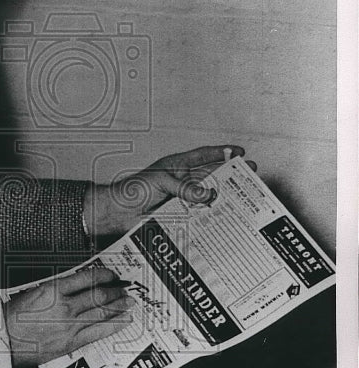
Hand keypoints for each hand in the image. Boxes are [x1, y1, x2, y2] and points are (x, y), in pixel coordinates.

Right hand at [2, 266, 134, 367]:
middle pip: (98, 295)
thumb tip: (73, 289)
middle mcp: (64, 305)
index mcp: (53, 289)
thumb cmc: (11, 319)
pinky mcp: (71, 341)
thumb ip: (54, 290)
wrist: (2, 341)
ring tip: (129, 302)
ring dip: (118, 306)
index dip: (103, 275)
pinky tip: (123, 320)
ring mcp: (69, 324)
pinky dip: (114, 325)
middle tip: (124, 288)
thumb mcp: (31, 294)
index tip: (111, 274)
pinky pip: (98, 331)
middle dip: (115, 291)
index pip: (86, 278)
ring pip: (101, 312)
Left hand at [83, 144, 255, 240]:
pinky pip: (199, 212)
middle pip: (211, 174)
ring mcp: (181, 197)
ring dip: (223, 194)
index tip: (239, 152)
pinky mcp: (179, 213)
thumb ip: (185, 188)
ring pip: (207, 194)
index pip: (204, 155)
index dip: (222, 152)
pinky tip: (223, 214)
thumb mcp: (161, 182)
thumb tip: (207, 194)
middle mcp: (182, 179)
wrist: (117, 212)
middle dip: (230, 173)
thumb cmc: (132, 190)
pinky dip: (210, 213)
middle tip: (250, 174)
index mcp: (177, 165)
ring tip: (242, 196)